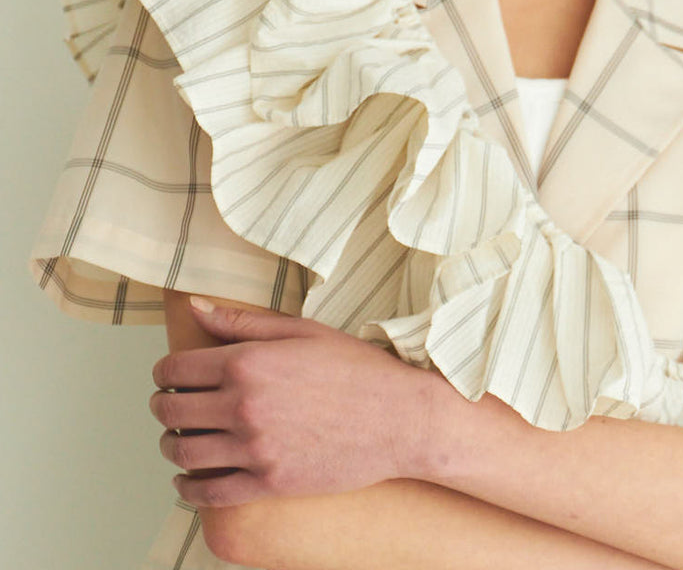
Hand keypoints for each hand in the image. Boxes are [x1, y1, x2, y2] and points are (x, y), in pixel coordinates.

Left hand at [149, 298, 439, 506]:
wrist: (399, 418)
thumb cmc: (356, 369)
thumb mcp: (301, 331)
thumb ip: (242, 321)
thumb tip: (197, 307)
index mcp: (248, 362)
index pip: (177, 369)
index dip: (165, 372)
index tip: (170, 375)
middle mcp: (244, 405)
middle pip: (173, 411)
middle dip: (164, 406)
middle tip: (170, 405)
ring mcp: (255, 448)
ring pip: (184, 453)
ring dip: (171, 446)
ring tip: (178, 440)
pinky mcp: (268, 483)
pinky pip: (209, 493)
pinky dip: (188, 489)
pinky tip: (188, 481)